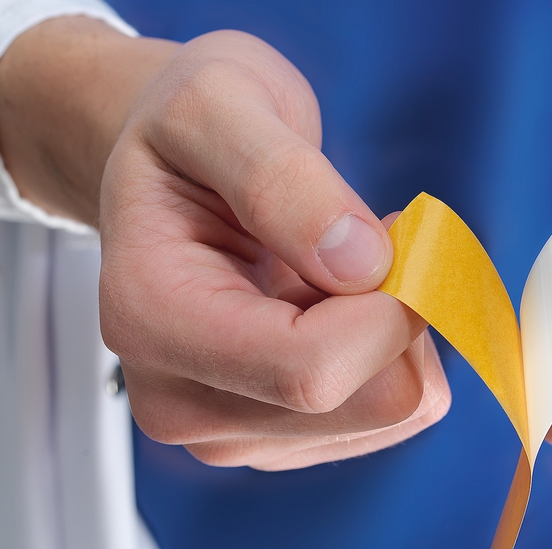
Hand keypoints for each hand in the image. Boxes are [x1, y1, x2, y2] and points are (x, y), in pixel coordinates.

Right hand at [0, 19, 449, 469]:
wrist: (171, 176)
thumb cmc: (188, 135)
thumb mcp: (218, 106)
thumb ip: (280, 177)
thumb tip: (360, 263)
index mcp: (150, 321)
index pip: (313, 370)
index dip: (390, 306)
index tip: (397, 227)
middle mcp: (179, 401)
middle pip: (373, 404)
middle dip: (401, 313)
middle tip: (371, 238)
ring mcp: (229, 432)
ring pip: (396, 413)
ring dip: (398, 331)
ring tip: (340, 266)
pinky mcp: (276, 440)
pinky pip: (394, 416)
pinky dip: (392, 352)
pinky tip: (342, 303)